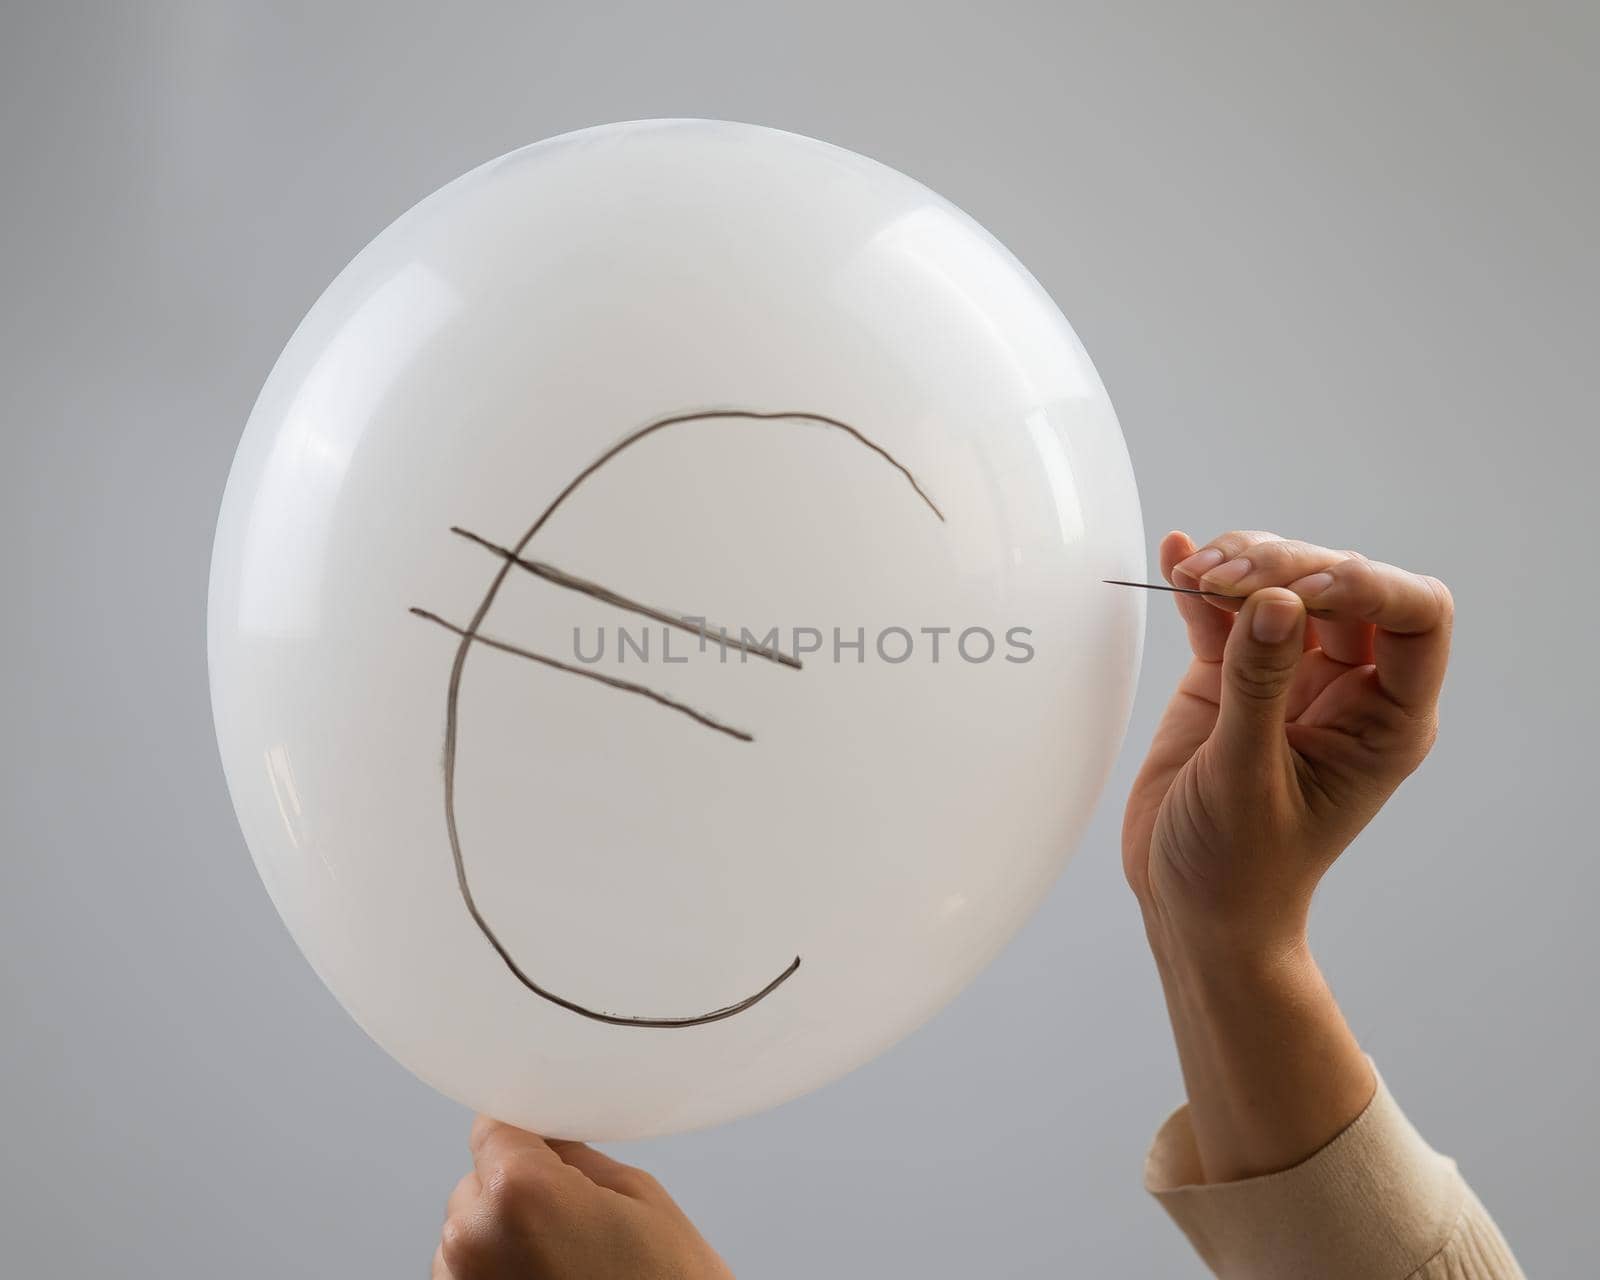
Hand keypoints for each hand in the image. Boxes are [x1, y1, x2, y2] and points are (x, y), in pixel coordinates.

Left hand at [432, 1114, 734, 1279]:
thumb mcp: (639, 1196)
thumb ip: (577, 1157)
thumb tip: (549, 1143)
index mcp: (519, 1193)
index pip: (494, 1126)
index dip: (527, 1134)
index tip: (546, 1143)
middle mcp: (473, 1239)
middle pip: (480, 1180)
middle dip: (519, 1189)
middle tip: (576, 1218)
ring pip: (472, 1230)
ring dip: (504, 1235)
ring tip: (566, 1262)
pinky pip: (470, 1272)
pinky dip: (500, 1270)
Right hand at [1123, 529, 1453, 1181]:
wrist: (1190, 906)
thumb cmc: (1238, 869)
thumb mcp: (1247, 778)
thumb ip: (1259, 684)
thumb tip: (1276, 600)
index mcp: (1385, 721)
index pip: (1414, 618)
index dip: (1365, 586)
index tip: (1296, 590)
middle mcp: (1345, 691)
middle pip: (1338, 588)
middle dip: (1283, 569)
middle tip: (1221, 579)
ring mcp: (1286, 679)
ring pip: (1281, 589)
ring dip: (1239, 567)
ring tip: (1194, 573)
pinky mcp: (1231, 678)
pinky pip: (1223, 614)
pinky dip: (1200, 586)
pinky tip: (1177, 559)